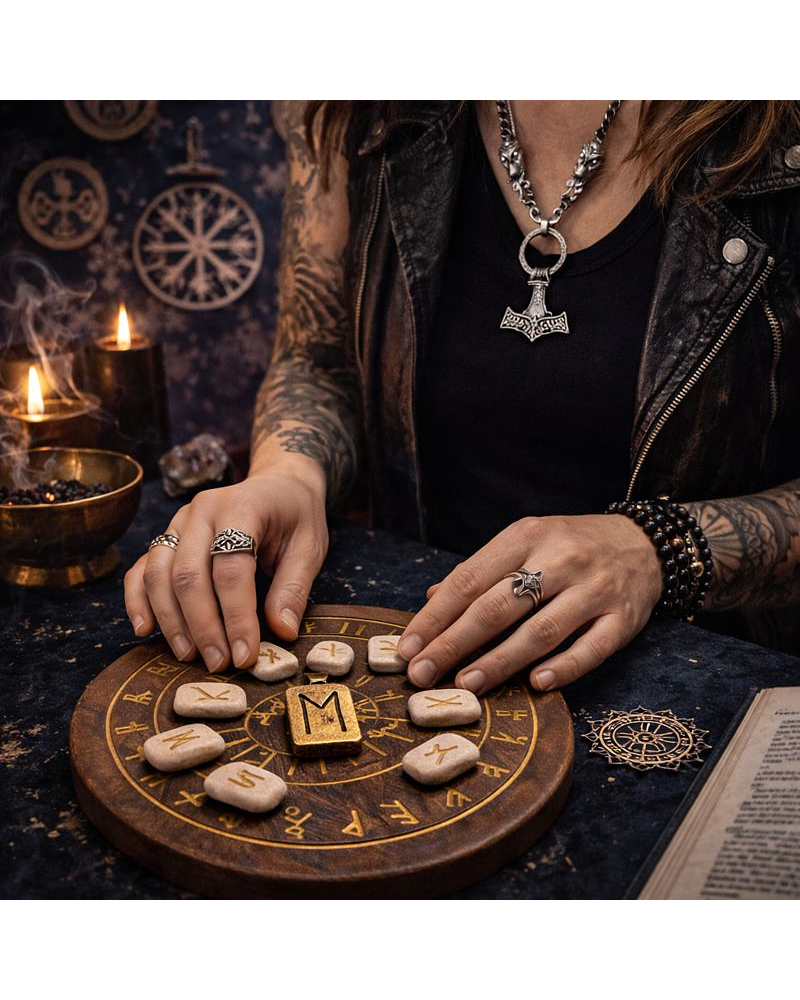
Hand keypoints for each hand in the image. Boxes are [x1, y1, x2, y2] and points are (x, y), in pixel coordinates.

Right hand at [123, 464, 327, 671]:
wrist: (279, 485)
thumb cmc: (296, 517)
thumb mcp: (310, 547)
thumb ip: (293, 588)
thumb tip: (282, 631)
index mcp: (242, 506)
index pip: (231, 568)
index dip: (236, 617)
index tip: (244, 655)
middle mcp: (203, 510)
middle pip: (189, 574)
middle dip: (202, 626)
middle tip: (218, 663)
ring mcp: (179, 521)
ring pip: (160, 574)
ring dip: (171, 620)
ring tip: (189, 655)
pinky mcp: (167, 536)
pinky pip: (142, 568)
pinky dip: (138, 599)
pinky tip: (145, 629)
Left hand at [396, 514, 663, 694]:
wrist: (644, 542)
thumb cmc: (571, 546)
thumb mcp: (525, 542)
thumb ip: (481, 572)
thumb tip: (431, 601)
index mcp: (527, 536)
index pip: (470, 579)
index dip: (435, 617)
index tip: (406, 647)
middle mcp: (560, 559)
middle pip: (499, 606)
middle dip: (455, 642)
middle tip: (422, 674)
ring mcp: (594, 589)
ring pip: (542, 630)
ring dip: (500, 661)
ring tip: (466, 684)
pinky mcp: (623, 619)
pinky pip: (592, 648)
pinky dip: (564, 667)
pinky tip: (536, 684)